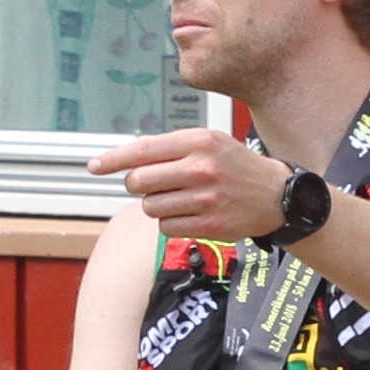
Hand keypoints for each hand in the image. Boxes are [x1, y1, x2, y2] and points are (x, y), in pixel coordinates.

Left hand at [86, 127, 297, 242]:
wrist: (276, 195)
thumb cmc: (233, 166)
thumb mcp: (207, 142)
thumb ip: (168, 149)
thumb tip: (122, 163)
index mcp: (198, 141)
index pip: (142, 150)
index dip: (113, 160)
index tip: (94, 166)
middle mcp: (201, 169)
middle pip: (138, 182)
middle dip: (138, 185)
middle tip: (153, 184)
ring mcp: (206, 199)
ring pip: (150, 207)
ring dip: (156, 205)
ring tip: (179, 198)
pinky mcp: (210, 226)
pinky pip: (166, 227)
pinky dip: (171, 223)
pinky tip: (190, 214)